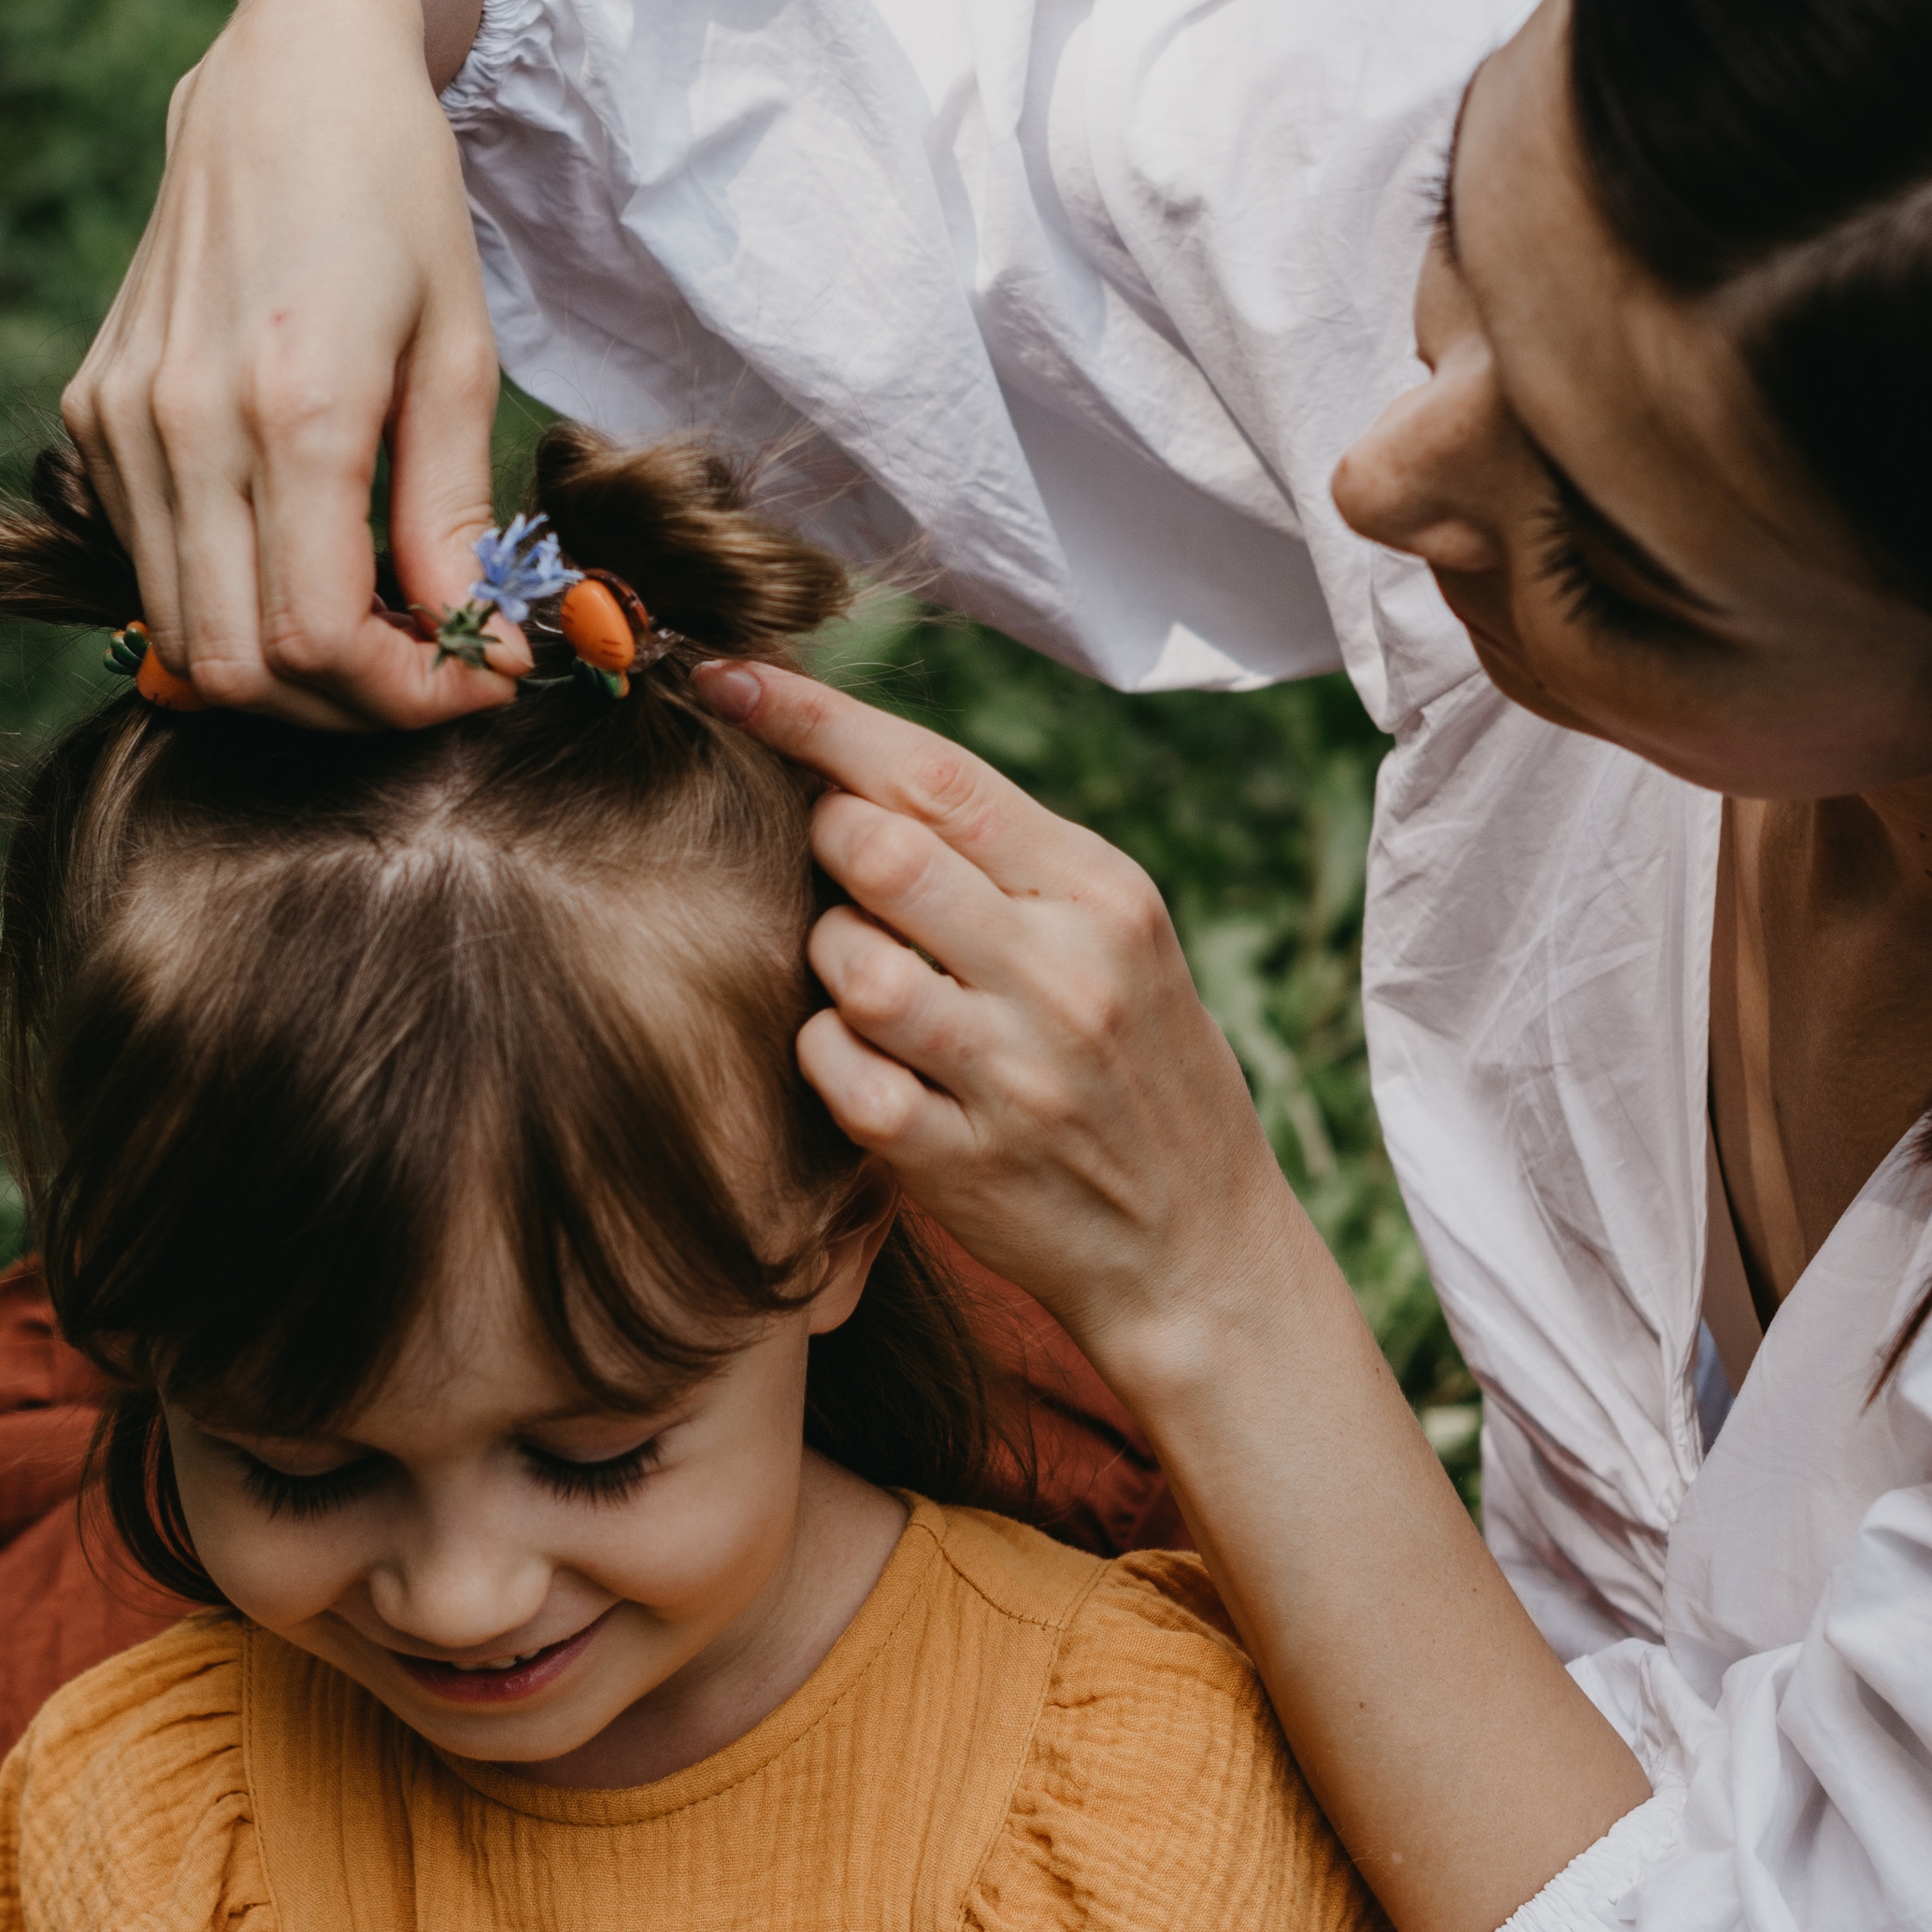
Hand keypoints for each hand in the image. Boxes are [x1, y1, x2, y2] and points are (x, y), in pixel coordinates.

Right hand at [64, 0, 515, 730]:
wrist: (283, 83)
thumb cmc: (395, 201)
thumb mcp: (456, 353)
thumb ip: (452, 515)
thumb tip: (473, 644)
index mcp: (291, 406)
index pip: (320, 639)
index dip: (406, 696)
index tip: (481, 680)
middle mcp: (183, 423)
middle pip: (239, 666)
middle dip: (346, 707)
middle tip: (431, 675)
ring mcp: (121, 421)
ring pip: (180, 635)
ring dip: (284, 670)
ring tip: (378, 630)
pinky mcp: (93, 412)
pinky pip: (148, 565)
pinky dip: (226, 603)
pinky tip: (303, 564)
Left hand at [706, 660, 1650, 1931]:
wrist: (1201, 1253)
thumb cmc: (1136, 1074)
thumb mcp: (1114, 942)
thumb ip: (1005, 859)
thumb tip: (853, 767)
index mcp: (1103, 893)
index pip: (935, 770)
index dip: (814, 717)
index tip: (729, 677)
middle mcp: (1066, 971)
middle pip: (873, 846)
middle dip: (821, 846)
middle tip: (836, 878)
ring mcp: (1013, 1071)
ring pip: (842, 959)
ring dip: (824, 961)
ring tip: (871, 986)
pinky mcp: (959, 1162)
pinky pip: (834, 1068)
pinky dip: (826, 1055)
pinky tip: (869, 1067)